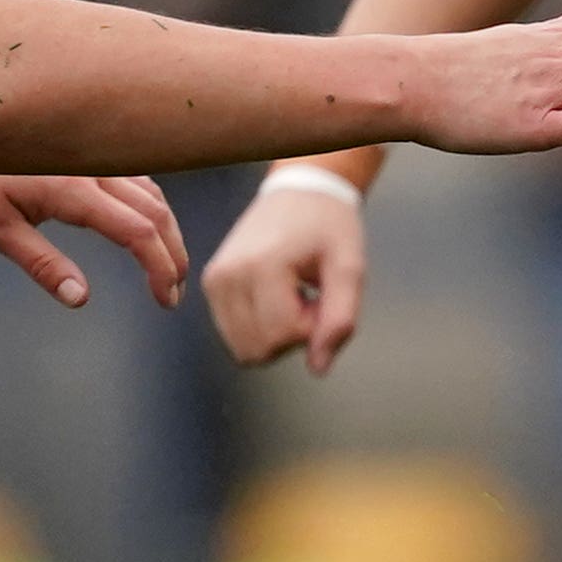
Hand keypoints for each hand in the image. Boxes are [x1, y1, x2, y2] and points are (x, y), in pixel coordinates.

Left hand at [0, 165, 187, 310]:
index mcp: (74, 191)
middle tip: (173, 295)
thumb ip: (42, 264)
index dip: (160, 268)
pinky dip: (154, 209)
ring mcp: (96, 157)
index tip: (165, 300)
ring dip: (168, 234)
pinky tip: (149, 227)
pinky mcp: (92, 152)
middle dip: (173, 257)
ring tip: (167, 266)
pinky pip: (139, 179)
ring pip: (154, 195)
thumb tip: (81, 298)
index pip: (137, 233)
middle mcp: (95, 170)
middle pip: (157, 214)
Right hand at [204, 172, 370, 374]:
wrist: (300, 193)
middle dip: (292, 336)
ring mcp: (214, 281)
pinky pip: (235, 336)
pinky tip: (276, 297)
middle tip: (308, 298)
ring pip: (243, 350)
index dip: (313, 328)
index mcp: (261, 266)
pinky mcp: (211, 285)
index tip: (322, 297)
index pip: (283, 335)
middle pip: (259, 350)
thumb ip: (340, 320)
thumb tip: (319, 368)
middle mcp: (228, 275)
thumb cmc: (329, 228)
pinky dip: (260, 328)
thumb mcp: (350, 268)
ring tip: (292, 296)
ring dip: (276, 335)